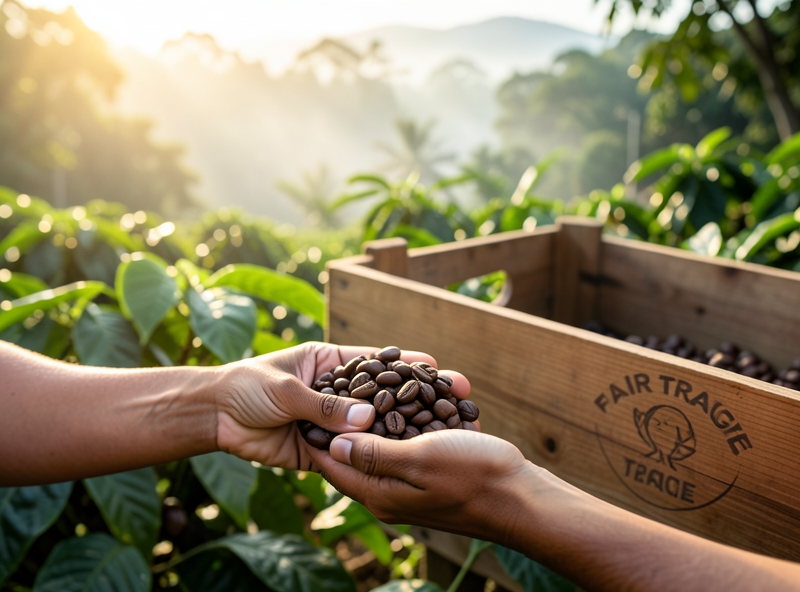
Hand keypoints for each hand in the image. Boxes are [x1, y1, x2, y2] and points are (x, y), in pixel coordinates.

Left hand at [215, 342, 438, 469]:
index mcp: (330, 364)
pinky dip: (370, 456)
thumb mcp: (287, 389)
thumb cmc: (246, 385)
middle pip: (380, 395)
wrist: (213, 417)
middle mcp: (336, 393)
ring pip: (370, 427)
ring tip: (435, 433)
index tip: (435, 365)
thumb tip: (367, 418)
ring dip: (397, 430)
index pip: (374, 362)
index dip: (403, 364)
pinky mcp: (322, 449)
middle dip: (412, 397)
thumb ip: (324, 405)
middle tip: (448, 397)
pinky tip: (399, 461)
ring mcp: (331, 422)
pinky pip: (350, 453)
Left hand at [309, 399, 531, 544]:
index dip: (318, 430)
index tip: (312, 398)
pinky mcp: (431, 480)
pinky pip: (407, 449)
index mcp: (379, 493)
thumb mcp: (419, 459)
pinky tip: (410, 402)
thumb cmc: (474, 476)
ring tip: (374, 384)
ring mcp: (411, 489)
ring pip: (383, 446)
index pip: (332, 463)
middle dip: (349, 417)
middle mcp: (389, 494)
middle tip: (343, 383)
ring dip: (380, 416)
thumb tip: (334, 444)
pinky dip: (406, 424)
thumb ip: (373, 453)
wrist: (523, 499)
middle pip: (355, 453)